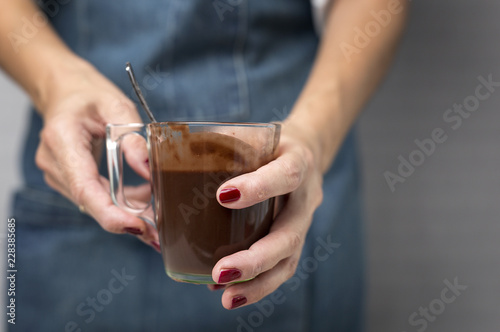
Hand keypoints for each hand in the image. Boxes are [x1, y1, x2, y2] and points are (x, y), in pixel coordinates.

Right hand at [34, 59, 159, 249]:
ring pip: (97, 204)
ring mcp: (60, 175)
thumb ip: (132, 136)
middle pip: (93, 203)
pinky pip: (98, 197)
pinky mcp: (70, 179)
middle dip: (128, 221)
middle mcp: (55, 163)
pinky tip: (147, 203)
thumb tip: (149, 167)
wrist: (67, 93)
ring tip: (160, 221)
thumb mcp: (116, 105)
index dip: (111, 213)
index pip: (84, 188)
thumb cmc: (90, 96)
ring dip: (129, 213)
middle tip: (160, 234)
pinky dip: (123, 202)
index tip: (137, 227)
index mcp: (62, 141)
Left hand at [211, 121, 323, 308]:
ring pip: (288, 261)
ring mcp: (302, 223)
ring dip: (257, 283)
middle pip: (289, 235)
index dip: (259, 188)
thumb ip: (218, 142)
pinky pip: (281, 267)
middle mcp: (305, 198)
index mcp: (298, 162)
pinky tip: (231, 293)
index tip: (223, 197)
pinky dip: (257, 285)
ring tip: (226, 298)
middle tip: (220, 272)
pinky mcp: (294, 239)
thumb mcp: (252, 134)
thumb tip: (156, 157)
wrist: (305, 154)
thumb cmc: (268, 144)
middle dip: (255, 259)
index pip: (285, 175)